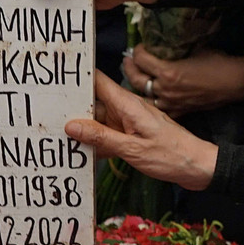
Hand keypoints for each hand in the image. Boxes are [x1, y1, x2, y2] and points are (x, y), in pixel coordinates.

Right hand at [65, 71, 218, 190]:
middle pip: (93, 103)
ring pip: (97, 121)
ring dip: (81, 129)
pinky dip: (94, 143)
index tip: (56, 79)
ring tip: (56, 135)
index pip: (98, 81)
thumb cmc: (171, 155)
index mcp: (127, 105)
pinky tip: (79, 153)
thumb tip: (71, 125)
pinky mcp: (130, 136)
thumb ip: (101, 137)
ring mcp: (127, 123)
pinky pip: (106, 136)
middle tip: (46, 114)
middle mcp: (125, 110)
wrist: (198, 167)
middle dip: (72, 108)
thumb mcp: (132, 149)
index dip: (78, 77)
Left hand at [124, 45, 243, 118]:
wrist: (236, 83)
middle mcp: (164, 89)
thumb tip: (163, 43)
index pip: (141, 60)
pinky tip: (149, 96)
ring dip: (137, 87)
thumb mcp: (194, 49)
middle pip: (136, 79)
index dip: (137, 51)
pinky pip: (158, 109)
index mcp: (167, 71)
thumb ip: (175, 50)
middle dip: (129, 67)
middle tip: (128, 60)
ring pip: (143, 96)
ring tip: (135, 78)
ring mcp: (170, 103)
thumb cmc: (218, 62)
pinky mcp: (178, 112)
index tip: (139, 47)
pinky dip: (151, 102)